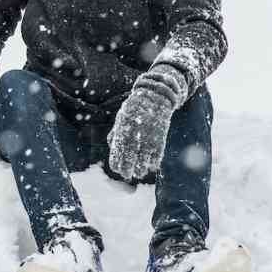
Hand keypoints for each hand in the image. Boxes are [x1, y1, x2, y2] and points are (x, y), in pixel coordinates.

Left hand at [108, 64, 187, 179]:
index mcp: (123, 131)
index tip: (117, 168)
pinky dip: (153, 164)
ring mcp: (148, 139)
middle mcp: (135, 137)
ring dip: (140, 170)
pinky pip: (157, 158)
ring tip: (138, 172)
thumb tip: (111, 148)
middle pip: (129, 161)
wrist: (155, 96)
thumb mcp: (122, 119)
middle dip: (127, 171)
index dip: (116, 164)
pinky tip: (150, 166)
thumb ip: (116, 133)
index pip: (117, 154)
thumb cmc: (135, 109)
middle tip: (126, 175)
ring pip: (143, 163)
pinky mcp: (160, 140)